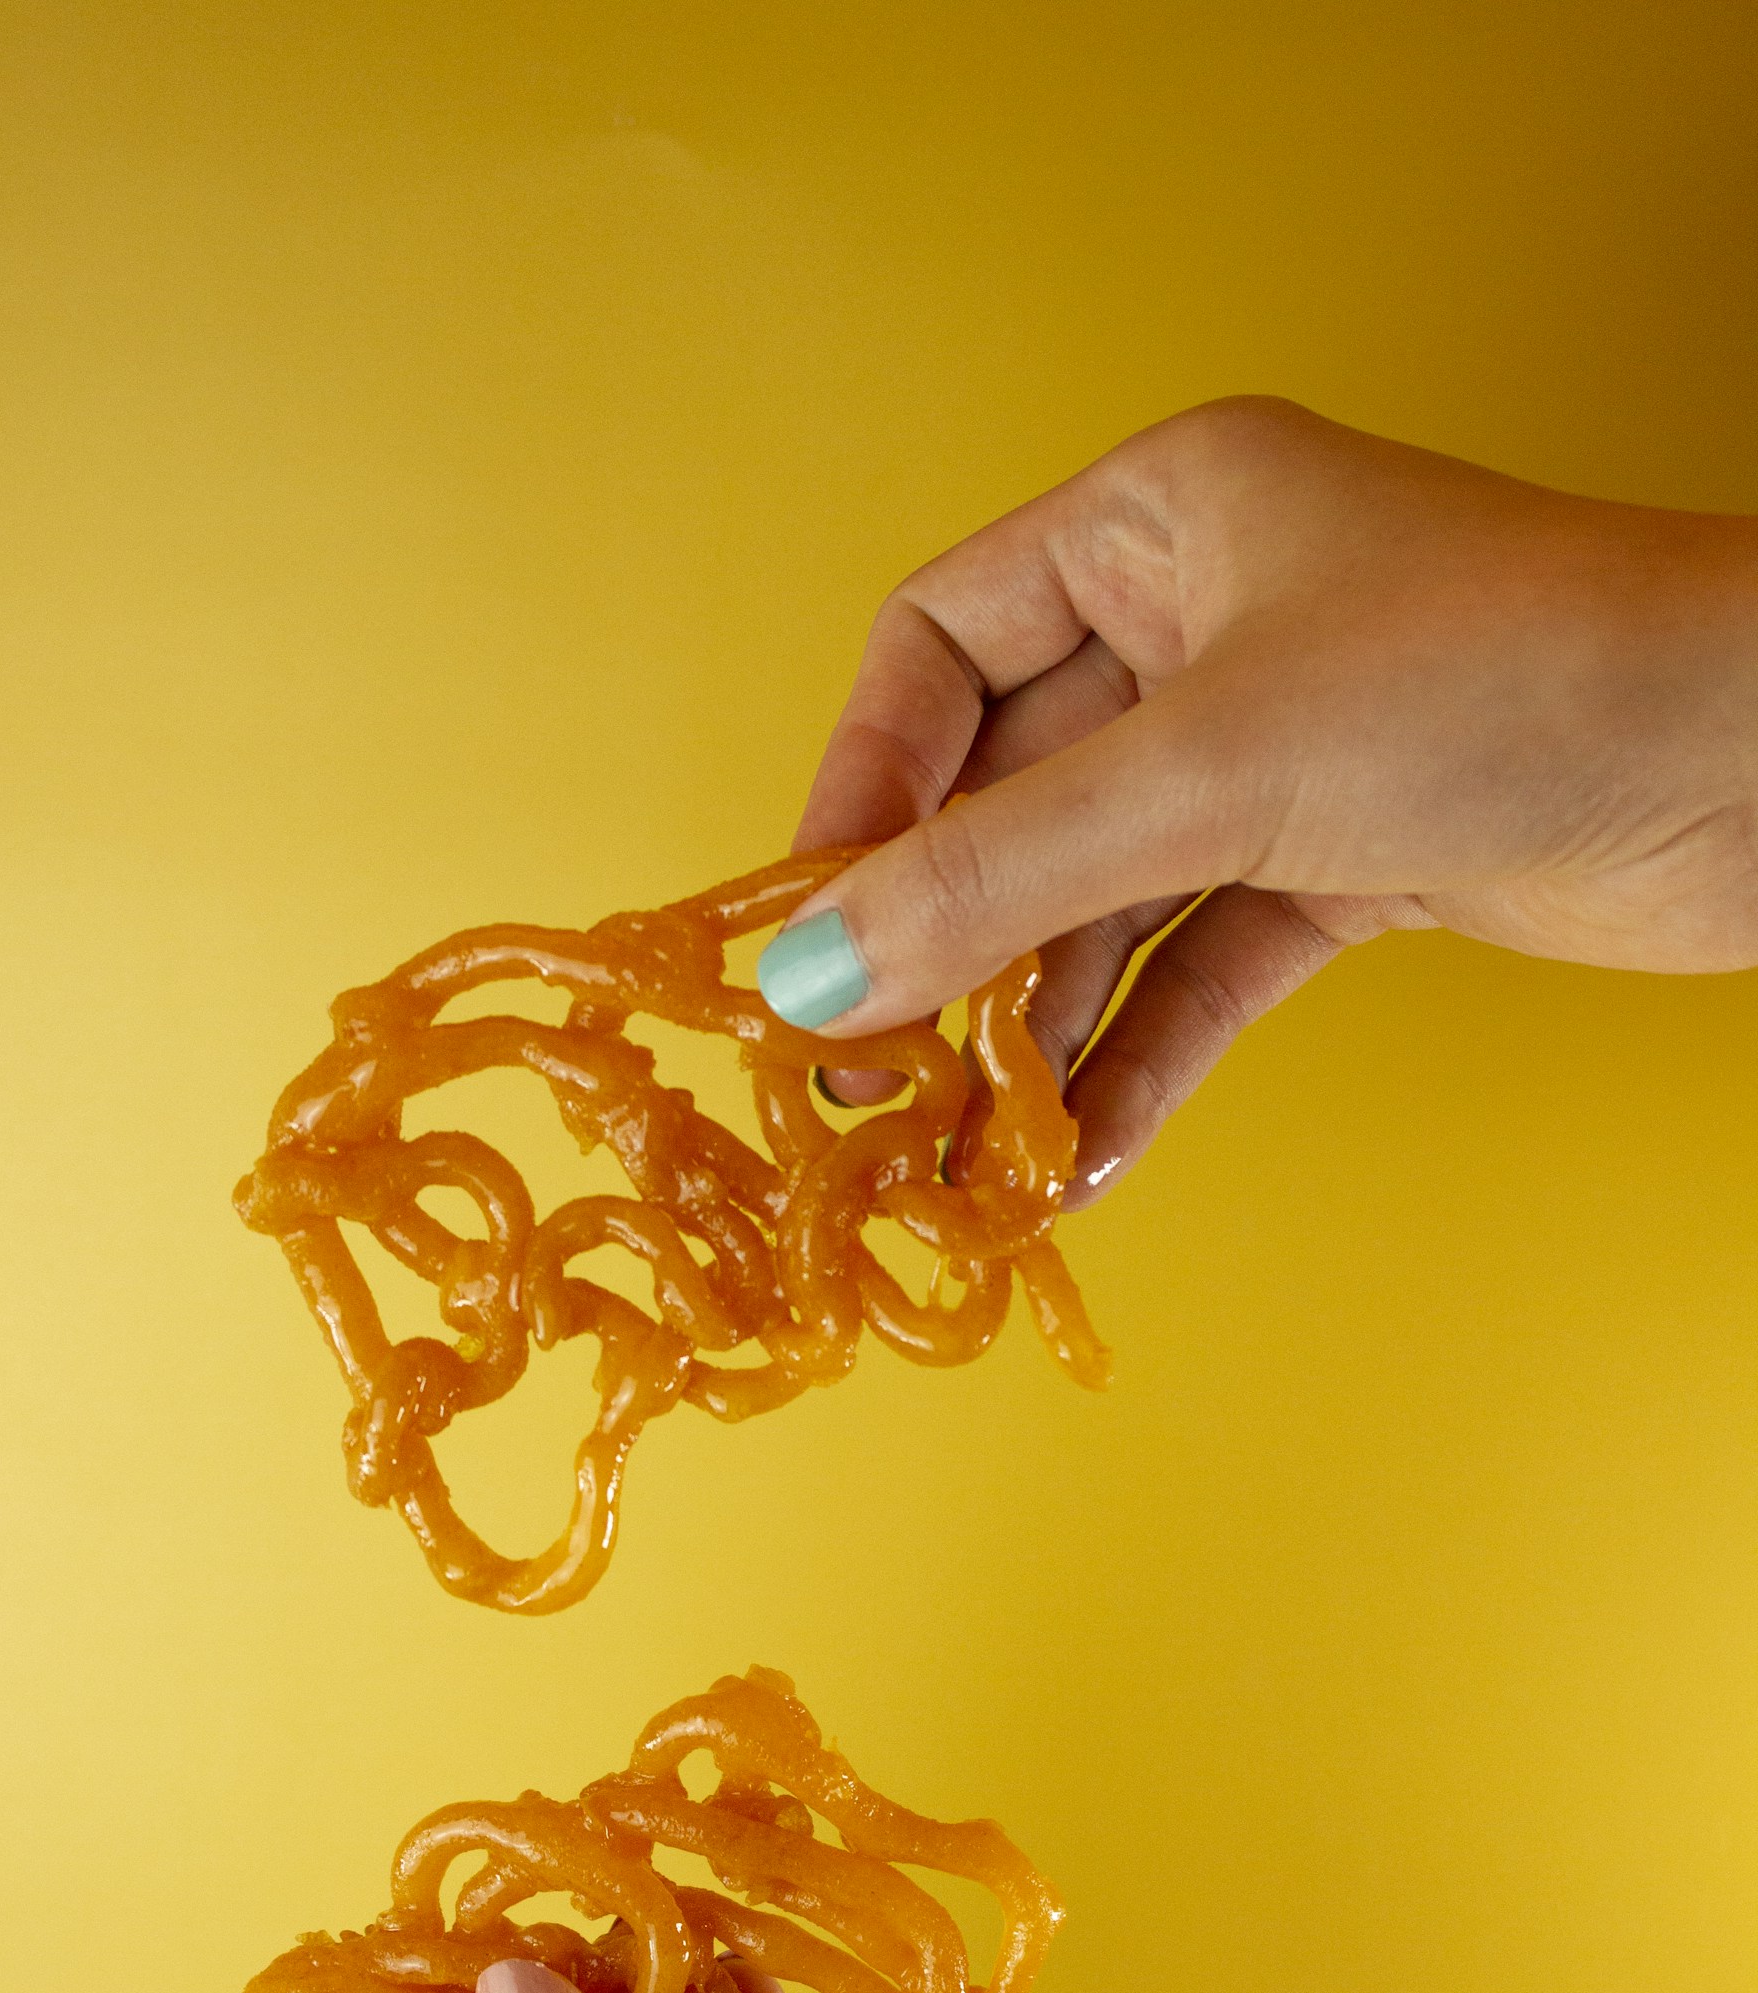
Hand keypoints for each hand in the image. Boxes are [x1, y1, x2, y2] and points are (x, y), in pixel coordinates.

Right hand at [765, 397, 1757, 1204]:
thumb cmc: (1505, 676)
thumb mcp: (1212, 768)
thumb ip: (999, 878)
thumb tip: (811, 980)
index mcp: (1161, 520)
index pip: (941, 645)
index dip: (861, 783)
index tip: (807, 927)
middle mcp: (1206, 623)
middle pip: (1010, 791)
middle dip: (942, 939)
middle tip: (863, 1076)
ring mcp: (1278, 750)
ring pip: (1101, 895)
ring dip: (1034, 1024)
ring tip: (966, 1149)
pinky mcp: (1346, 860)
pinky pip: (1199, 965)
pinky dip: (1141, 1054)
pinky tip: (1085, 1153)